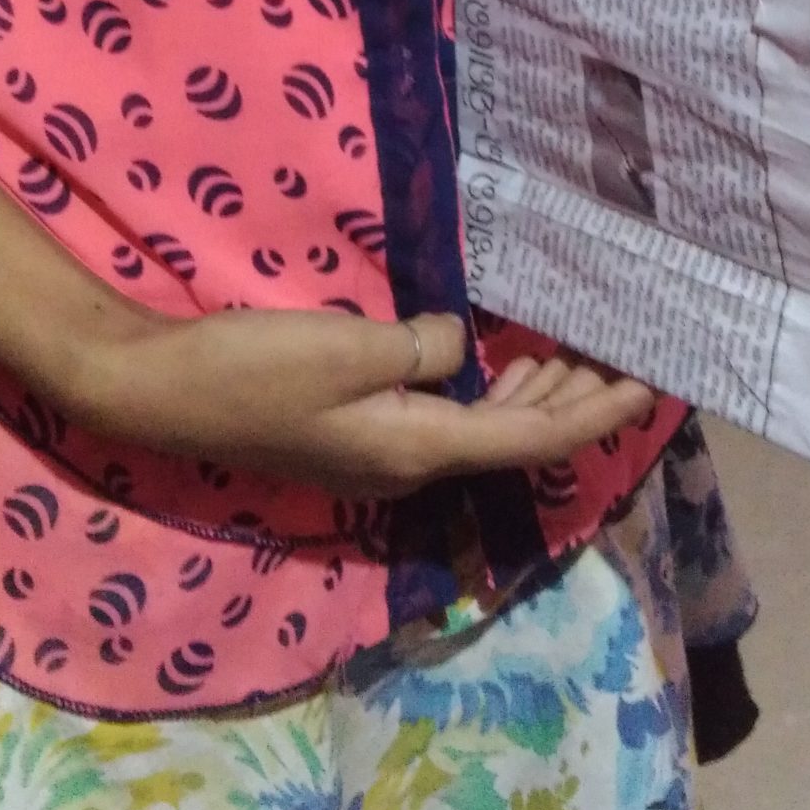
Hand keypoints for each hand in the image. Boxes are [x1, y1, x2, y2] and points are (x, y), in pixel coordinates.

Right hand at [78, 304, 656, 501]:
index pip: (535, 434)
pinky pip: (449, 416)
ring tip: (576, 351)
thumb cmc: (253, 369)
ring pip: (485, 428)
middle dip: (578, 400)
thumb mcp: (349, 348)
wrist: (159, 393)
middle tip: (625, 352)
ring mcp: (381, 454)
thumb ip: (421, 346)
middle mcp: (411, 464)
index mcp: (421, 448)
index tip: (650, 384)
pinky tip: (494, 358)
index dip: (597, 411)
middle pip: (518, 438)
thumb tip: (460, 345)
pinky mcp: (356, 433)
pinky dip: (489, 388)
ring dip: (535, 393)